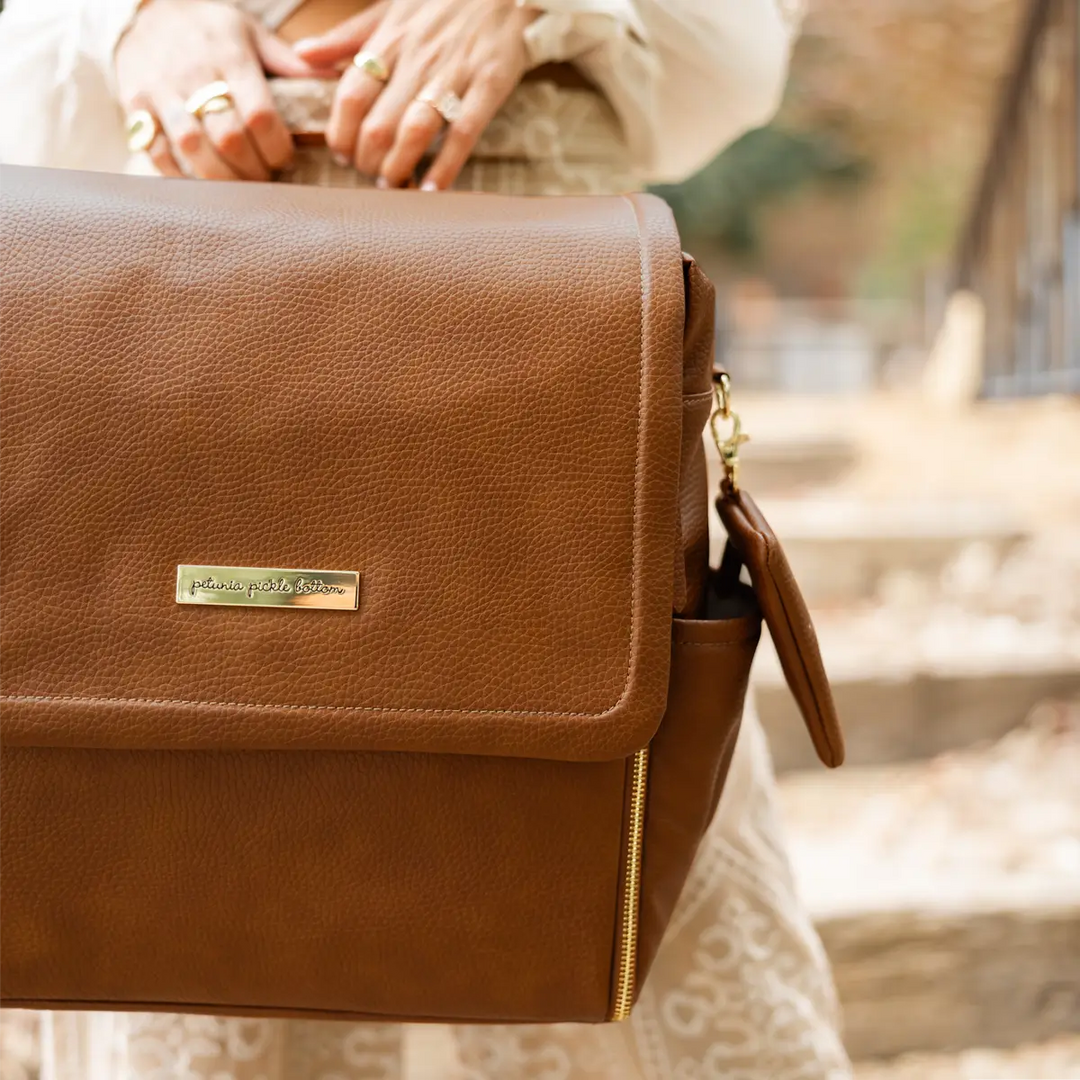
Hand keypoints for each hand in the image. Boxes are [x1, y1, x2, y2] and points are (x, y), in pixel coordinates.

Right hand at [115, 0, 333, 179]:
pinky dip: (180, 176)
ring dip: (222, 178)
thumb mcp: (251, 33)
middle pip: (229, 138)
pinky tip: (200, 182)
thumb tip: (335, 79)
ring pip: (193, 148)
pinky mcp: (135, 105)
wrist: (144, 12)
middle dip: (254, 169)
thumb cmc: (209, 30)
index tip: (285, 159)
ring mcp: (161, 90)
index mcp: (230, 56)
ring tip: (238, 185)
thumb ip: (289, 63)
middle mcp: (194, 72)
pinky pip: (155, 151)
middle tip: (264, 177)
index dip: (277, 148)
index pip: (260, 115)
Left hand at [295, 0, 537, 188]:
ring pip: (416, 131)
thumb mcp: (389, 8)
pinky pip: (463, 133)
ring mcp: (454, 73)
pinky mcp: (489, 84)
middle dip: (368, 160)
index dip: (341, 134)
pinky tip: (432, 188)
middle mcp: (418, 59)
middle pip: (379, 123)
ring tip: (395, 185)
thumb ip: (347, 37)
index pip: (351, 96)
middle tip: (371, 175)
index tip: (343, 155)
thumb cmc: (442, 0)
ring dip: (400, 167)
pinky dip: (446, 166)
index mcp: (390, 40)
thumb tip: (302, 55)